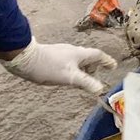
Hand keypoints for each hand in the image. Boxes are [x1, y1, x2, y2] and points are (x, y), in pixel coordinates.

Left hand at [0, 39, 116, 94]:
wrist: (26, 59)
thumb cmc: (49, 67)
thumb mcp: (70, 77)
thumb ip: (85, 82)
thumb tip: (100, 89)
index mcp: (79, 54)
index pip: (98, 55)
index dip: (106, 61)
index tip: (113, 66)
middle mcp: (72, 50)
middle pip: (88, 57)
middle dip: (94, 67)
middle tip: (95, 78)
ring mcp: (62, 52)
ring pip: (78, 60)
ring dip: (83, 69)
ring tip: (81, 80)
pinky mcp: (54, 55)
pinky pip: (69, 61)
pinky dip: (73, 68)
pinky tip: (65, 76)